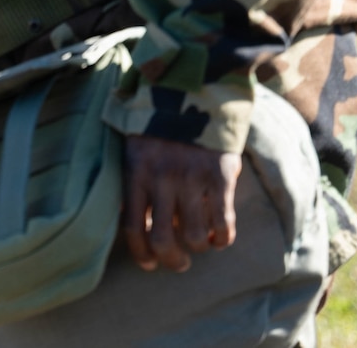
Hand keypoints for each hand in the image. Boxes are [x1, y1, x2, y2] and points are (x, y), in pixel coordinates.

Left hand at [122, 136, 240, 271]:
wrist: (192, 92)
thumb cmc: (158, 129)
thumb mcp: (137, 151)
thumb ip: (138, 185)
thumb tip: (140, 225)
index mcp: (135, 172)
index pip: (132, 227)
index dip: (141, 253)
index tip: (149, 264)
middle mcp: (161, 178)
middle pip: (163, 240)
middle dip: (172, 260)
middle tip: (178, 262)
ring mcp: (191, 178)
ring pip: (194, 236)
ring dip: (198, 247)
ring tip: (200, 242)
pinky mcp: (220, 177)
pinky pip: (223, 223)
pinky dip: (222, 238)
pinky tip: (220, 236)